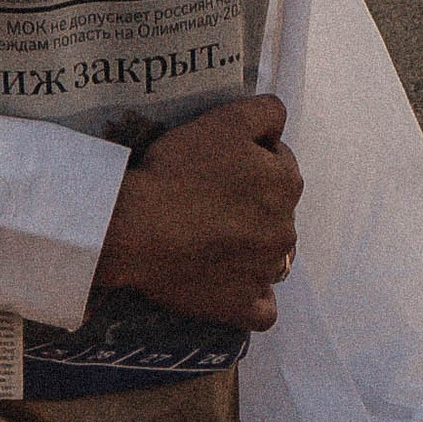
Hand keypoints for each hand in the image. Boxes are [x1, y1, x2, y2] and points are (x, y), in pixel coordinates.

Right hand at [92, 97, 302, 334]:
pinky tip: (231, 284)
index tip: (218, 163)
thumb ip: (265, 113)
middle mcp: (286, 229)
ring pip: (272, 256)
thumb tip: (279, 126)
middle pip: (276, 209)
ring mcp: (265, 272)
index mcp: (286, 183)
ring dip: (253, 247)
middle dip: (253, 202)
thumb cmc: (178, 170)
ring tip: (212, 239)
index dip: (249, 157)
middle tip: (208, 198)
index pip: (280, 162)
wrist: (136, 227)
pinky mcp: (242, 306)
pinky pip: (262, 309)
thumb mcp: (224, 121)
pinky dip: (252, 297)